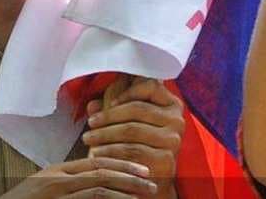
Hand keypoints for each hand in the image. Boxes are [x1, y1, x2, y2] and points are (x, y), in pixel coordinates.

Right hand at [1, 157, 156, 198]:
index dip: (120, 163)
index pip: (94, 161)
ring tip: (145, 194)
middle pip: (100, 170)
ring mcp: (58, 193)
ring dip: (126, 191)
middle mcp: (58, 179)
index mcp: (57, 170)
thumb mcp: (45, 187)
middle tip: (151, 180)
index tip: (141, 169)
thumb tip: (94, 181)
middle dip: (128, 174)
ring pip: (99, 188)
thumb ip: (68, 181)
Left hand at [84, 78, 184, 197]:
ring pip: (132, 129)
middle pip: (137, 108)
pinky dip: (110, 150)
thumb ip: (110, 108)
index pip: (151, 85)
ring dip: (105, 133)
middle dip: (108, 115)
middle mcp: (176, 120)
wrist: (147, 179)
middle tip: (90, 123)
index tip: (110, 101)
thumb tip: (92, 105)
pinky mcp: (167, 159)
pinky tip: (97, 152)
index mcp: (170, 104)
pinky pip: (132, 149)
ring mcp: (173, 140)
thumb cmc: (135, 143)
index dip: (128, 90)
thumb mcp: (125, 120)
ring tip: (88, 138)